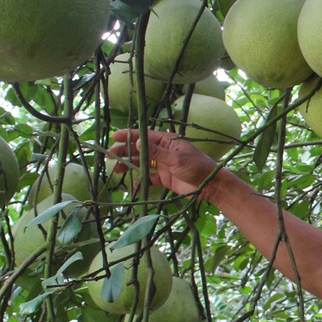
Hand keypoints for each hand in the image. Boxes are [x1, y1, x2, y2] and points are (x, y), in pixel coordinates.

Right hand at [109, 129, 223, 199]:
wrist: (211, 186)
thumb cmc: (197, 167)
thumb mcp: (177, 159)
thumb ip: (157, 152)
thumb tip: (137, 142)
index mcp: (168, 141)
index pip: (145, 136)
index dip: (129, 135)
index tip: (115, 137)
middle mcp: (164, 151)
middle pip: (140, 149)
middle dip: (125, 152)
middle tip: (110, 156)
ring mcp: (164, 165)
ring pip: (143, 163)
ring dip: (130, 165)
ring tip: (116, 170)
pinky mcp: (166, 178)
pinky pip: (150, 178)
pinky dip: (141, 181)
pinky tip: (132, 184)